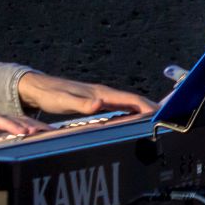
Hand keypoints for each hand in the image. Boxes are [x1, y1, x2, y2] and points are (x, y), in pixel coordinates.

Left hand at [17, 71, 155, 117]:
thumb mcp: (65, 101)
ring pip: (126, 102)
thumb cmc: (51, 95)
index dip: (146, 106)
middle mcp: (103, 93)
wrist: (37, 88)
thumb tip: (100, 105)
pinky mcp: (95, 100)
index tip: (161, 113)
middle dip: (149, 106)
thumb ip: (82, 104)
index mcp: (100, 93)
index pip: (130, 98)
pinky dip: (129, 110)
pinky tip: (130, 116)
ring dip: (141, 108)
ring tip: (154, 117)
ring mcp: (99, 96)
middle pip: (132, 99)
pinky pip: (118, 105)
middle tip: (166, 116)